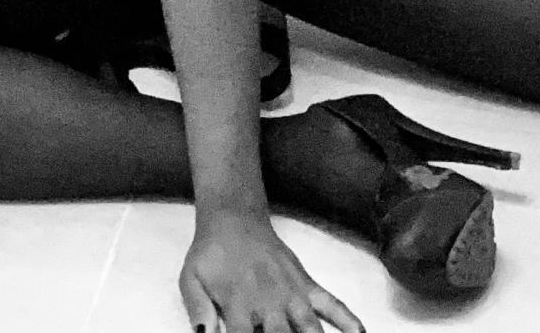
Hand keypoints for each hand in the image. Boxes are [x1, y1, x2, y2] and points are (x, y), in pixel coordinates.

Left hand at [180, 208, 362, 332]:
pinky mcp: (307, 284)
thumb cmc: (210, 254)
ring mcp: (292, 293)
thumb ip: (197, 311)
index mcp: (238, 305)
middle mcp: (269, 302)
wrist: (233, 218)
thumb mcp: (191, 280)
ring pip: (311, 329)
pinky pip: (332, 304)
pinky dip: (349, 320)